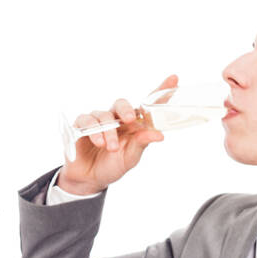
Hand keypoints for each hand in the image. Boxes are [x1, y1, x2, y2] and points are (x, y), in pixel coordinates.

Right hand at [58, 74, 175, 195]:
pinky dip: (94, 131)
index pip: (147, 106)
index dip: (160, 91)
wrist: (90, 179)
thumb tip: (159, 134)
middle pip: (121, 103)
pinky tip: (99, 142)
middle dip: (126, 109)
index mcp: (132, 125)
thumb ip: (141, 144)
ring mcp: (99, 121)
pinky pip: (87, 120)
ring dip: (109, 132)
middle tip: (130, 120)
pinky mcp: (82, 125)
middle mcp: (116, 119)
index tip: (174, 78)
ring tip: (111, 148)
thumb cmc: (112, 166)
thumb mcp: (130, 158)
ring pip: (104, 115)